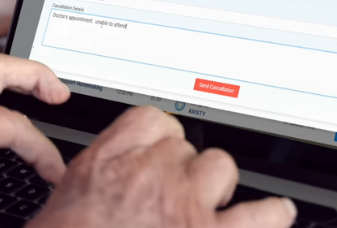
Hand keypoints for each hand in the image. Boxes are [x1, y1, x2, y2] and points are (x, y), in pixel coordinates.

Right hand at [29, 106, 295, 227]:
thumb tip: (100, 191)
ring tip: (216, 198)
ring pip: (220, 167)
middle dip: (182, 168)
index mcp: (108, 161)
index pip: (150, 121)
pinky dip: (272, 214)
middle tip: (174, 190)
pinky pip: (260, 215)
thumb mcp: (61, 205)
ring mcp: (185, 204)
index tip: (160, 147)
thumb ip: (91, 187)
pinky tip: (276, 213)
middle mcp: (150, 173)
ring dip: (216, 184)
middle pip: (183, 146)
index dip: (159, 136)